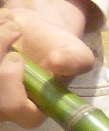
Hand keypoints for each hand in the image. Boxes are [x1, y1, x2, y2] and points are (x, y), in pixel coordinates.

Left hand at [0, 0, 95, 128]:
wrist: (39, 31)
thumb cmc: (61, 49)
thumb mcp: (79, 55)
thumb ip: (74, 62)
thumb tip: (56, 62)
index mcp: (32, 108)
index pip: (14, 108)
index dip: (11, 84)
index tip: (17, 57)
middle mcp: (5, 102)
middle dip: (0, 56)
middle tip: (13, 32)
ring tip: (14, 24)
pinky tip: (6, 22)